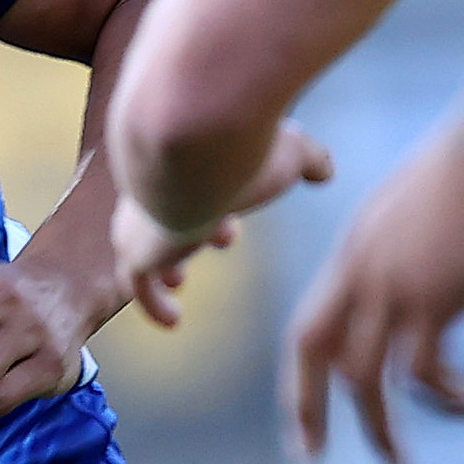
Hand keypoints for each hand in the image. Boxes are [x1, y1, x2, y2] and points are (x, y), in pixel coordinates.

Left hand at [114, 124, 333, 325]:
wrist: (192, 143)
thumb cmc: (243, 142)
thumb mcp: (288, 150)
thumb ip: (307, 158)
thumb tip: (325, 169)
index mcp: (184, 164)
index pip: (185, 187)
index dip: (208, 207)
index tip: (228, 228)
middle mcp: (154, 192)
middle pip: (158, 217)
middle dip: (179, 231)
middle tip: (198, 247)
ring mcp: (140, 225)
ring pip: (143, 249)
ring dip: (165, 264)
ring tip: (177, 281)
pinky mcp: (139, 255)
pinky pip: (139, 287)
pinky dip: (153, 303)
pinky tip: (171, 320)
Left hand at [288, 126, 463, 463]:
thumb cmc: (457, 175)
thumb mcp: (407, 222)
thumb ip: (390, 262)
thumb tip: (401, 299)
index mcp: (352, 262)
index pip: (306, 332)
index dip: (297, 383)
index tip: (300, 430)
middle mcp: (360, 276)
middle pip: (315, 355)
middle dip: (308, 411)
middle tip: (310, 458)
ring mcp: (395, 286)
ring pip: (367, 375)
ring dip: (381, 425)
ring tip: (399, 462)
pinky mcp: (435, 294)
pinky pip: (425, 369)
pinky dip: (446, 398)